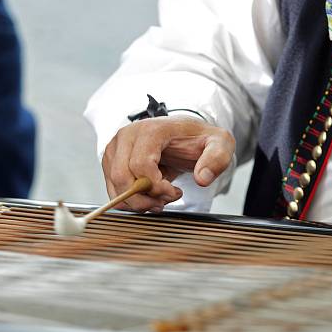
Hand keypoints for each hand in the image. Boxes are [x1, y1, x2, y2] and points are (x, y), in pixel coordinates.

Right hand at [101, 116, 235, 211]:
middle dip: (145, 198)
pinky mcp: (111, 160)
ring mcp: (116, 147)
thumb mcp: (220, 144)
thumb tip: (202, 179)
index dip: (156, 187)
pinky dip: (129, 201)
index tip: (175, 192)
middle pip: (123, 177)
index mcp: (151, 129)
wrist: (184, 136)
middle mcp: (127, 135)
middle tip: (166, 200)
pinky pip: (112, 188)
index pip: (141, 164)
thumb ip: (217, 158)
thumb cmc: (198, 139)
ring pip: (115, 185)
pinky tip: (148, 198)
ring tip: (159, 199)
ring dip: (137, 201)